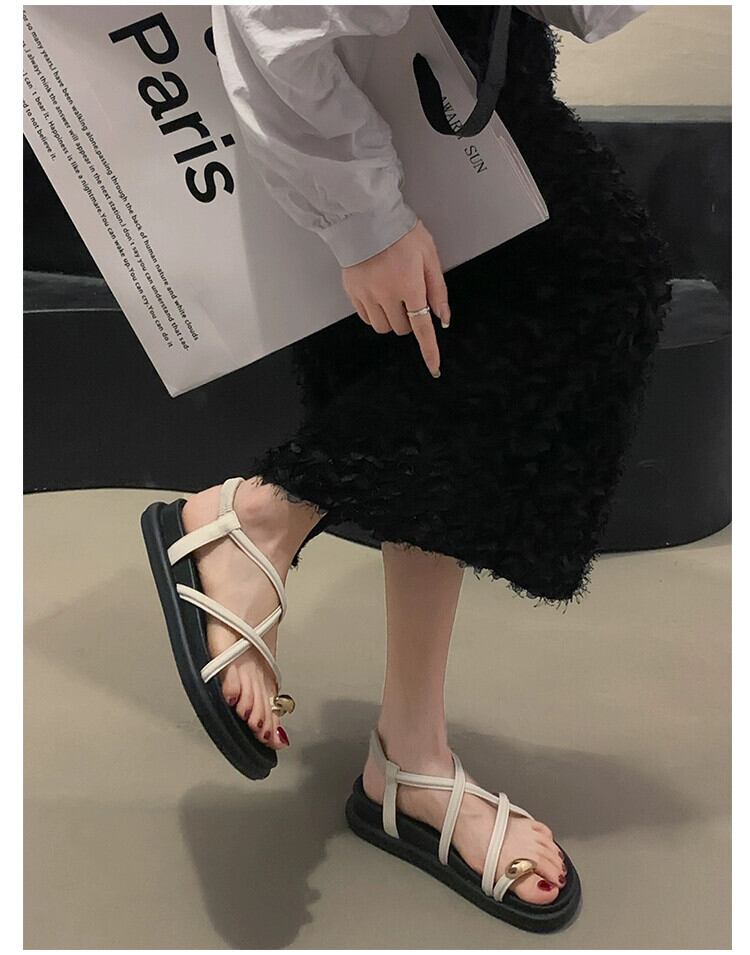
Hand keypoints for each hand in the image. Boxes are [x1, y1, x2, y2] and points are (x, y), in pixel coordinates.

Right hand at [341, 218, 449, 377]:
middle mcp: (387, 294)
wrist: (365, 217)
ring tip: (393, 297)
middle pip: (402, 328)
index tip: (434, 368)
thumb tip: (442, 317)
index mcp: (410, 285)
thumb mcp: (429, 255)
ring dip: (391, 319)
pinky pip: (366, 318)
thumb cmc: (400, 232)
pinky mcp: (352, 292)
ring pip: (382, 327)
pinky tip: (378, 297)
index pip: (422, 327)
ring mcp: (367, 294)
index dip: (429, 350)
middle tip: (410, 301)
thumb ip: (437, 289)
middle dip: (409, 321)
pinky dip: (375, 314)